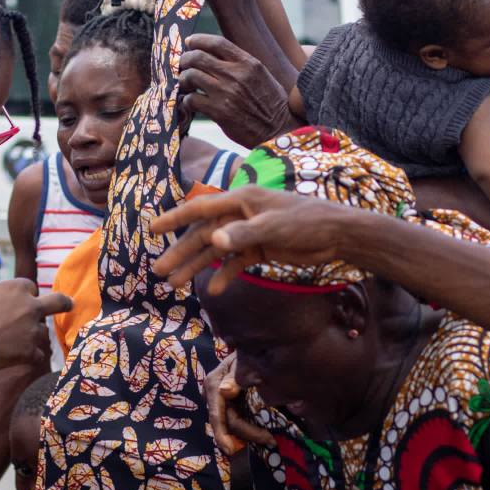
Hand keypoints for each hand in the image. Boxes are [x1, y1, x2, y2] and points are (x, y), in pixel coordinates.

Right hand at [0, 279, 71, 366]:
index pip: (30, 287)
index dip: (25, 295)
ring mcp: (33, 329)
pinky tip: (19, 359)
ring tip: (17, 343)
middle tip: (70, 304)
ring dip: (33, 337)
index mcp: (17, 288)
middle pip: (58, 302)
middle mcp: (30, 306)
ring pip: (43, 332)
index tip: (18, 301)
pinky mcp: (30, 351)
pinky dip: (30, 356)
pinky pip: (38, 355)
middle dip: (64, 303)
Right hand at [151, 186, 351, 292]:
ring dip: (197, 266)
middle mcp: (240, 214)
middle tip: (159, 271)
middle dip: (181, 252)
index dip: (174, 218)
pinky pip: (236, 262)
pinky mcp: (260, 248)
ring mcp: (249, 232)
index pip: (200, 208)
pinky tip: (213, 290)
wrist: (337, 235)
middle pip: (203, 234)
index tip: (152, 229)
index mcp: (240, 200)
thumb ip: (243, 234)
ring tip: (175, 284)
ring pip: (216, 250)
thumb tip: (214, 241)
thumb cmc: (306, 222)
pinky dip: (225, 275)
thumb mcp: (274, 227)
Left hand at [177, 35, 292, 148]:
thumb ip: (241, 63)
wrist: (278, 130)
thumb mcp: (261, 75)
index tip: (190, 42)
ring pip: (191, 76)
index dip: (198, 40)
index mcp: (248, 63)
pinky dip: (186, 101)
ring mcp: (226, 93)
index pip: (217, 42)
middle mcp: (236, 75)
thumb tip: (215, 54)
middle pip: (198, 57)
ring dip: (184, 80)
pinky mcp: (219, 112)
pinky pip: (191, 99)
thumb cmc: (270, 102)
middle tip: (183, 66)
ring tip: (186, 85)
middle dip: (185, 60)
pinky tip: (190, 103)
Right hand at [205, 353, 274, 454]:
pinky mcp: (228, 403)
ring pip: (230, 424)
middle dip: (246, 434)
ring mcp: (219, 400)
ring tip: (269, 438)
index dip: (223, 434)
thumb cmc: (251, 354)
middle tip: (269, 440)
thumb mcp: (245, 362)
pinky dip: (247, 429)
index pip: (218, 415)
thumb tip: (225, 392)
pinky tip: (261, 433)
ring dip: (248, 434)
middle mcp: (212, 393)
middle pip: (226, 422)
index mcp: (214, 384)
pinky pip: (234, 420)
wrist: (255, 350)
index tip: (232, 450)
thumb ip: (237, 377)